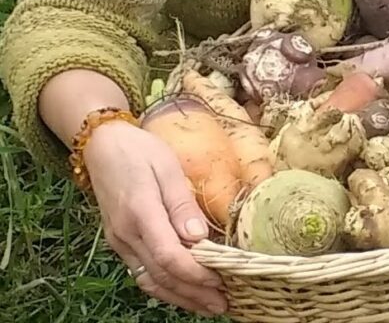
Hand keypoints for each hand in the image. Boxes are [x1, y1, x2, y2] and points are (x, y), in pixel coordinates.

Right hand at [83, 121, 227, 316]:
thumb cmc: (139, 149)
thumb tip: (199, 238)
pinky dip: (164, 287)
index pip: (169, 257)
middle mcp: (126, 234)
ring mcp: (120, 241)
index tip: (222, 280)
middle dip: (194, 294)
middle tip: (224, 304)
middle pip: (162, 276)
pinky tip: (182, 291)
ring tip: (208, 305)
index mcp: (140, 212)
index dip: (196, 274)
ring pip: (150, 281)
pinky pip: (142, 272)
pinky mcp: (119, 242)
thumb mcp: (167, 165)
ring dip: (180, 297)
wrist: (102, 145)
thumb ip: (182, 203)